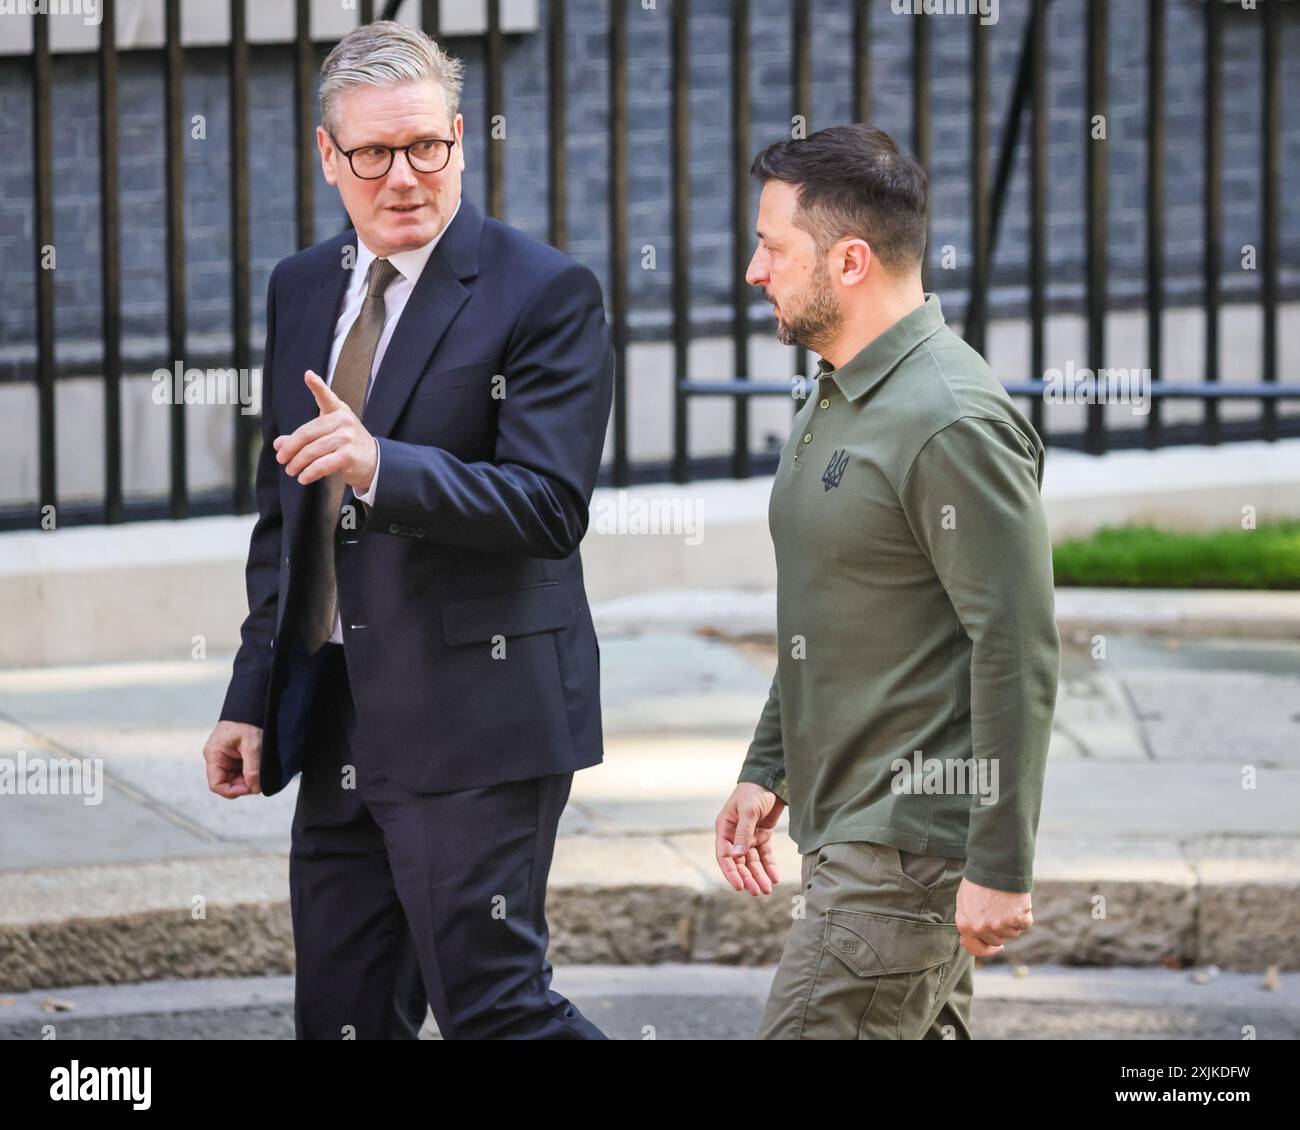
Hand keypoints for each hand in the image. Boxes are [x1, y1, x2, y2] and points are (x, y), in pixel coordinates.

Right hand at [203, 720, 262, 797]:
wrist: (249, 707)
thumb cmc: (248, 722)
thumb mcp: (252, 745)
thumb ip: (252, 768)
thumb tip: (254, 788)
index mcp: (214, 755)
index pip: (216, 785)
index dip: (233, 791)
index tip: (251, 788)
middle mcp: (216, 759)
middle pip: (227, 784)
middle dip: (244, 785)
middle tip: (260, 780)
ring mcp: (224, 758)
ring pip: (234, 779)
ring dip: (248, 779)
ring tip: (260, 770)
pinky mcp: (232, 757)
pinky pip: (239, 772)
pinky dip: (249, 773)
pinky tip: (258, 766)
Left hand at [273, 370, 377, 490]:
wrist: (374, 461)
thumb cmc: (348, 444)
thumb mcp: (327, 434)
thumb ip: (303, 437)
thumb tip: (279, 444)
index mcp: (338, 411)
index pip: (326, 397)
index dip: (317, 385)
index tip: (308, 375)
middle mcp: (343, 422)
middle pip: (307, 434)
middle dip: (290, 448)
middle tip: (281, 459)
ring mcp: (347, 439)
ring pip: (312, 451)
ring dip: (297, 463)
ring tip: (291, 470)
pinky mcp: (348, 456)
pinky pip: (321, 465)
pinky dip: (309, 473)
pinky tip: (303, 477)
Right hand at [715, 783, 784, 895]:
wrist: (772, 780)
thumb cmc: (755, 791)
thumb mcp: (748, 811)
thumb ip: (743, 833)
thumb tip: (736, 856)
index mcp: (725, 827)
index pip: (724, 855)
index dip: (731, 871)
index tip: (739, 886)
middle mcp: (734, 834)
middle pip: (739, 861)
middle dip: (748, 877)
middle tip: (757, 891)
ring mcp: (748, 836)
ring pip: (752, 861)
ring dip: (759, 875)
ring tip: (767, 889)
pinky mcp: (762, 835)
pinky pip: (764, 854)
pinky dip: (769, 866)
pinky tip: (774, 877)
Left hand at [955, 877, 1032, 956]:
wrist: (994, 865)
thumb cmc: (978, 881)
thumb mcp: (964, 901)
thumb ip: (968, 921)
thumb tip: (972, 937)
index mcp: (966, 925)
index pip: (975, 949)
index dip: (986, 949)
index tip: (994, 947)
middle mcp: (982, 928)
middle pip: (997, 940)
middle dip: (999, 928)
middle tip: (998, 909)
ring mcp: (1000, 925)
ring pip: (1011, 933)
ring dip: (1011, 921)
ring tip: (1005, 902)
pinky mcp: (1017, 919)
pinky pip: (1024, 924)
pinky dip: (1024, 914)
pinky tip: (1016, 901)